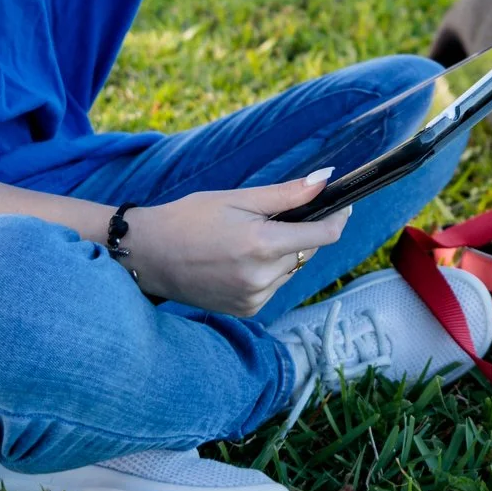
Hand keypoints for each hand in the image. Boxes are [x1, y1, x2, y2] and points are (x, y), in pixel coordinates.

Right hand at [120, 172, 352, 316]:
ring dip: (282, 253)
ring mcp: (254, 298)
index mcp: (262, 245)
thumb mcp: (238, 198)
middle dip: (299, 231)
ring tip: (245, 240)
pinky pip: (273, 286)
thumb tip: (326, 180)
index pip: (324, 235)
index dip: (339, 217)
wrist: (148, 254)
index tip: (343, 204)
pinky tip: (239, 260)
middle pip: (306, 250)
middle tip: (270, 218)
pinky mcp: (246, 310)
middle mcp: (261, 277)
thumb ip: (287, 193)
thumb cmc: (189, 218)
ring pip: (291, 269)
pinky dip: (267, 271)